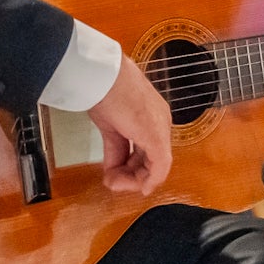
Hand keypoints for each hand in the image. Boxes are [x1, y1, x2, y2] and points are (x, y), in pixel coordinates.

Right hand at [87, 55, 171, 196]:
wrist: (102, 75)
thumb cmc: (104, 89)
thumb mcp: (109, 124)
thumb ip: (115, 146)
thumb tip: (113, 168)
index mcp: (152, 116)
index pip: (146, 150)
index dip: (131, 167)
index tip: (114, 175)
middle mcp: (161, 123)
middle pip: (151, 160)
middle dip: (131, 176)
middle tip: (111, 182)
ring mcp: (161, 129)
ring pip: (157, 166)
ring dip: (134, 180)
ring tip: (112, 182)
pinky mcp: (156, 136)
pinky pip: (159, 166)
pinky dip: (149, 180)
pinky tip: (140, 188)